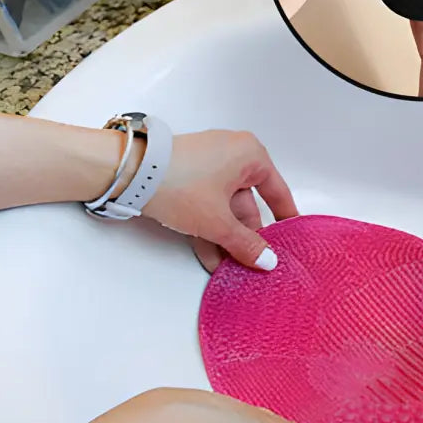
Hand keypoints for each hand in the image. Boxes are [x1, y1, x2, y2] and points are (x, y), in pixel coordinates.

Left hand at [142, 129, 297, 272]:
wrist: (130, 173)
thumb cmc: (180, 182)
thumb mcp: (219, 221)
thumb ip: (246, 244)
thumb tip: (266, 260)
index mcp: (250, 155)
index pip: (277, 191)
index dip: (284, 218)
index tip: (292, 237)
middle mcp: (232, 154)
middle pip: (248, 204)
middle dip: (246, 237)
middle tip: (253, 263)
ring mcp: (208, 164)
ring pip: (225, 207)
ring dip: (226, 238)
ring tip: (230, 267)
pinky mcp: (188, 174)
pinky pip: (207, 204)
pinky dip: (210, 227)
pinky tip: (211, 256)